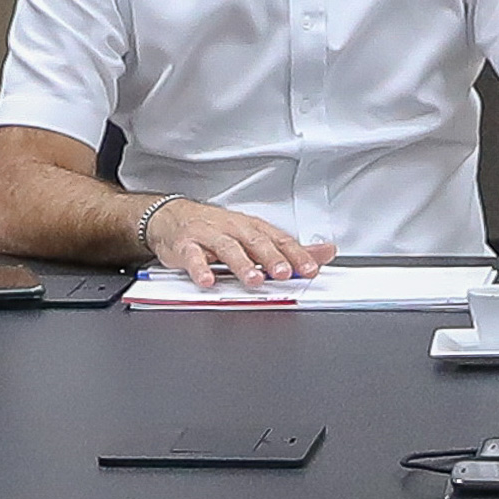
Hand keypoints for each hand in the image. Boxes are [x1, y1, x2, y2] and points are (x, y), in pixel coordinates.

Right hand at [144, 198, 334, 287]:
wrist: (172, 218)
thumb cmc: (218, 229)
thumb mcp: (255, 235)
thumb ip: (289, 249)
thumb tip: (325, 253)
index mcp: (253, 228)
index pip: (280, 240)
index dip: (297, 255)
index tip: (311, 269)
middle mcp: (234, 230)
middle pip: (257, 242)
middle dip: (272, 258)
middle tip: (285, 273)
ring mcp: (209, 236)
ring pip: (228, 248)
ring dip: (242, 264)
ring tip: (254, 280)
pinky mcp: (185, 245)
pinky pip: (192, 257)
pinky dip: (200, 268)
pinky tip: (207, 281)